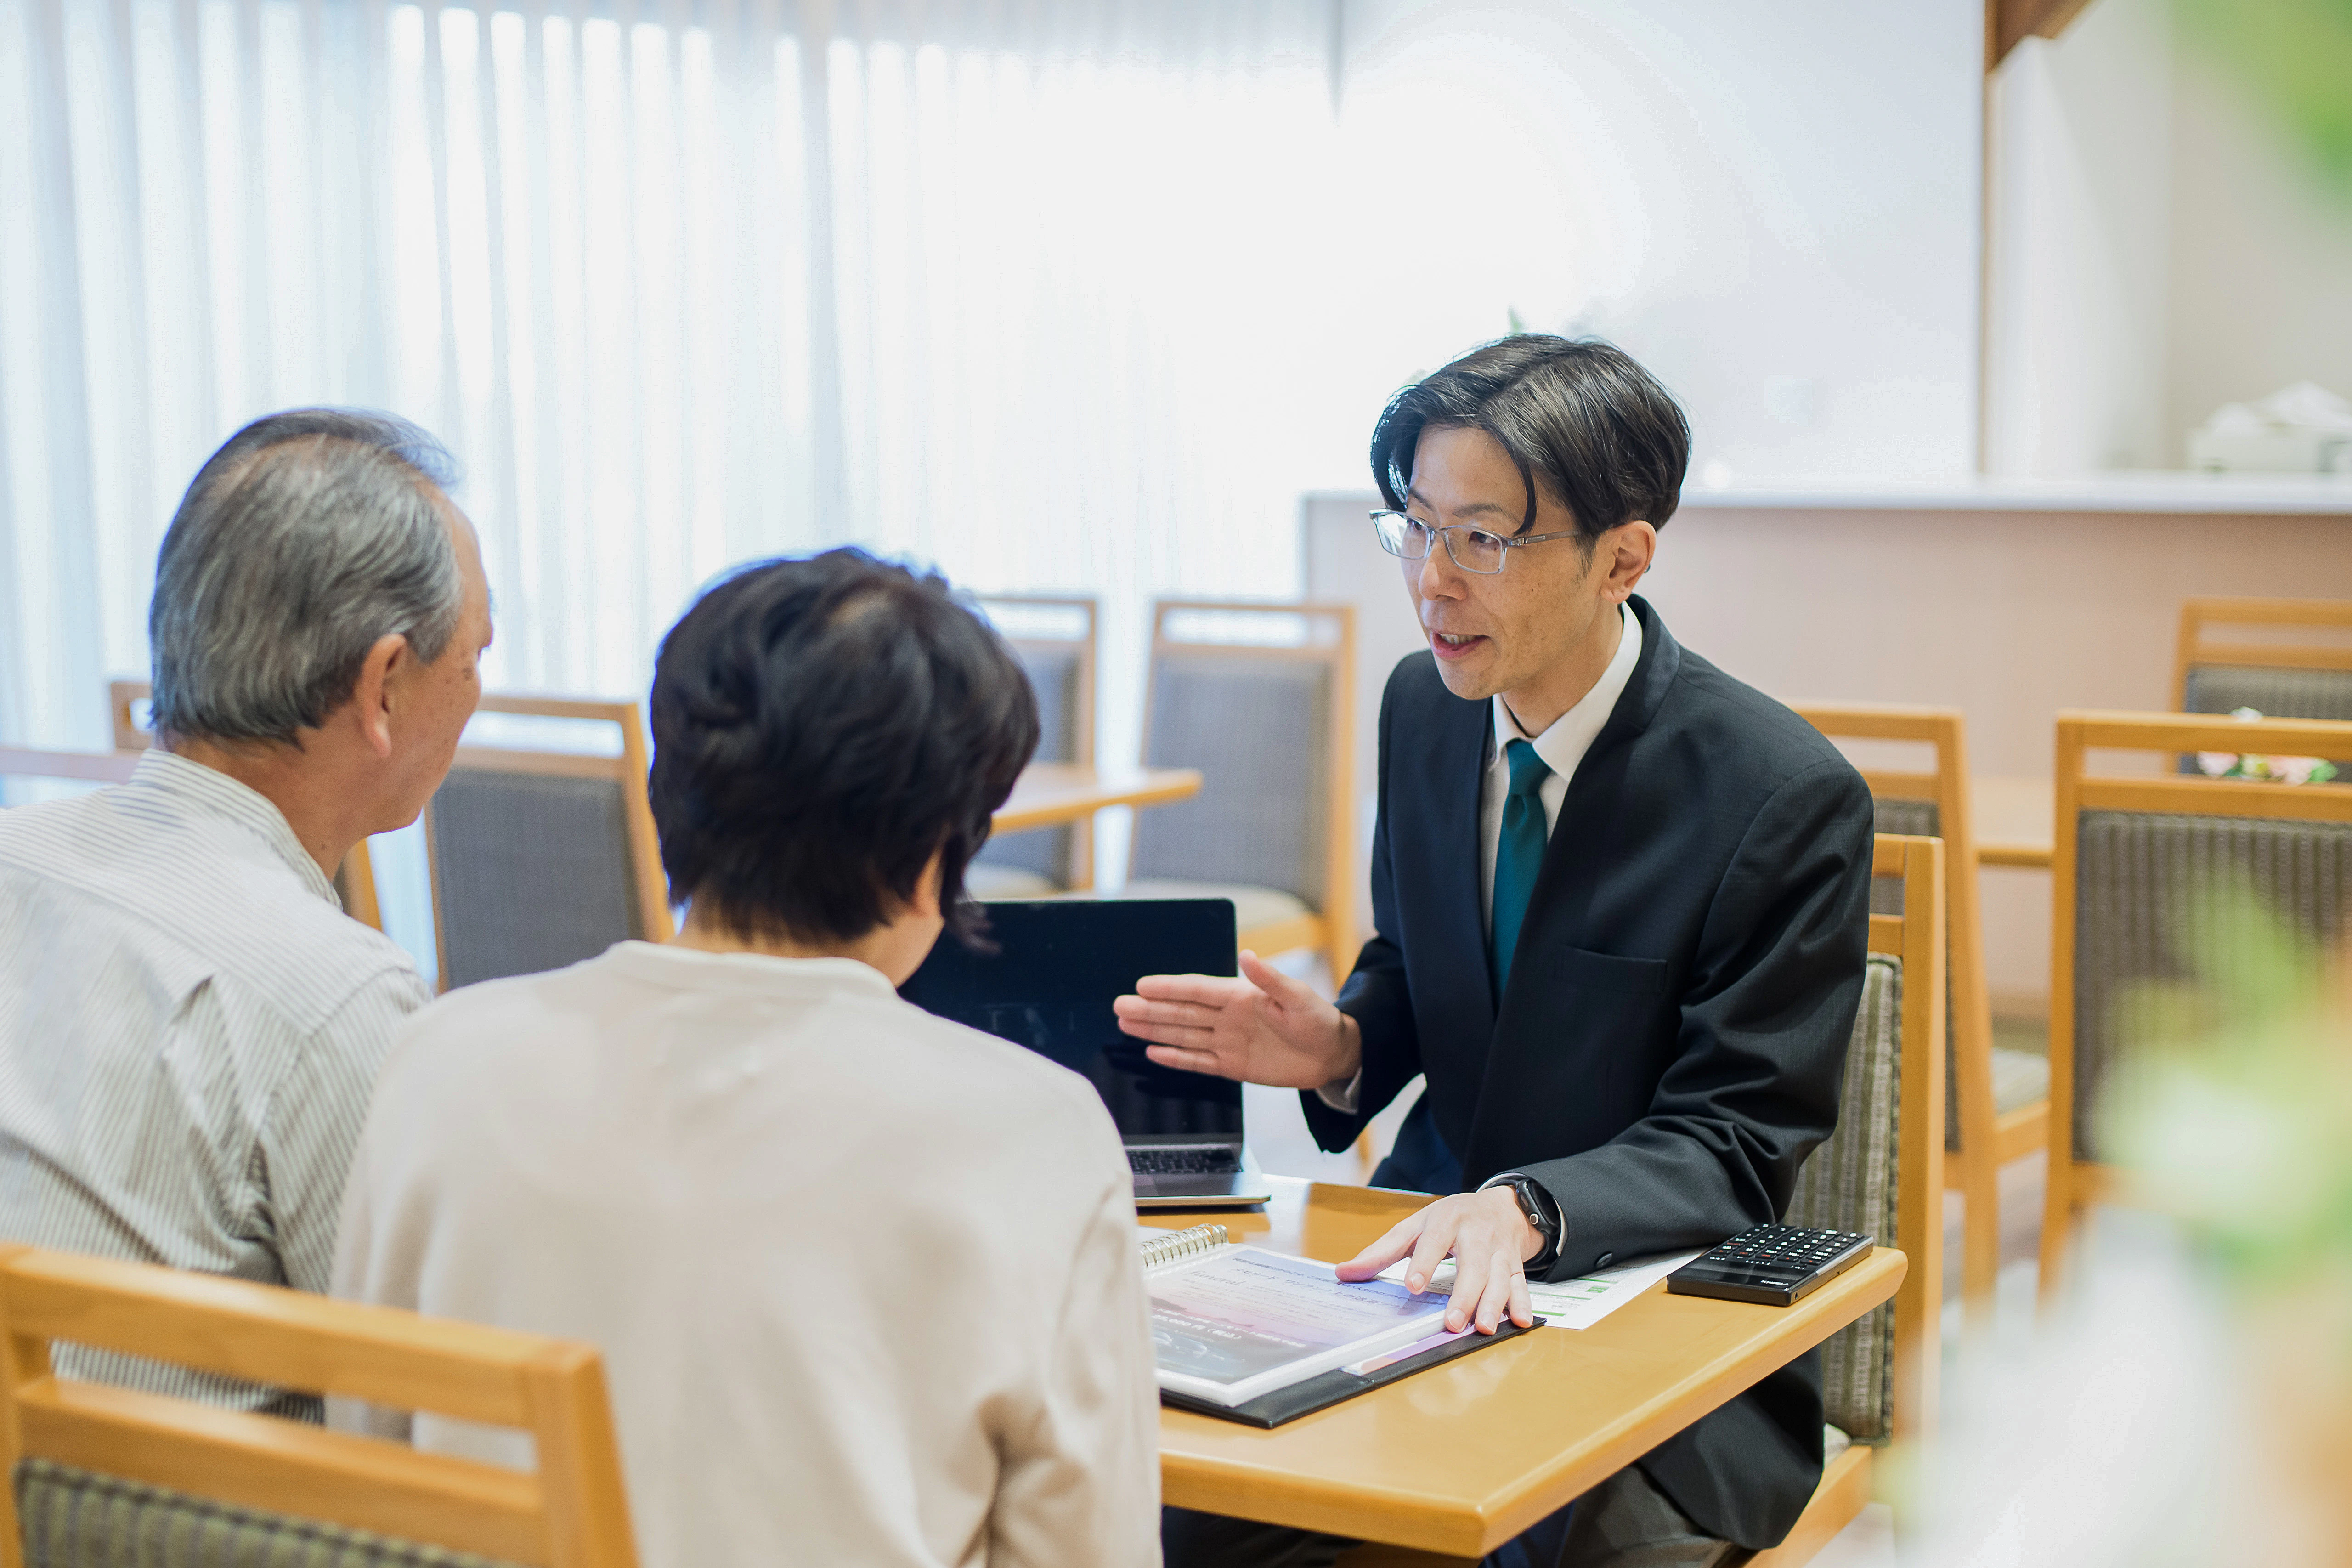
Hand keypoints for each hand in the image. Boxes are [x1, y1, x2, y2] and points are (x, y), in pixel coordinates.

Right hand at [1113, 951, 1359, 1089]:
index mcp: (1240, 996)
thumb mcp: (1299, 997)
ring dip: (1154, 1029)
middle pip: (1181, 1012)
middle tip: (1119, 1005)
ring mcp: (1227, 1042)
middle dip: (1150, 1009)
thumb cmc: (1319, 1020)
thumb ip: (1271, 979)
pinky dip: (1175, 1057)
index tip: (1142, 985)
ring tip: (1125, 1023)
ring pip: (1183, 1035)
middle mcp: (1227, 1018)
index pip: (1197, 990)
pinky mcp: (1232, 1066)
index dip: (1169, 988)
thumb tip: (1248, 956)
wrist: (1332, 1055)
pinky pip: (1198, 1061)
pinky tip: (1153, 1052)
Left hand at [1334, 1189, 1538, 1334]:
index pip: (1435, 1240)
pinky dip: (1522, 1302)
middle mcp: (1477, 1233)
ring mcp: (1499, 1249)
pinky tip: (1518, 1320)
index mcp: (1447, 1219)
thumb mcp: (1415, 1226)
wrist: (1502, 1206)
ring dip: (1493, 1303)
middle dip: (1465, 1293)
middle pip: (1473, 1263)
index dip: (1424, 1262)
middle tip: (1453, 1322)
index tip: (1413, 1285)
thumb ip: (1381, 1252)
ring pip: (1499, 1276)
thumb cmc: (1451, 1219)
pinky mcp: (1516, 1263)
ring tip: (1483, 1327)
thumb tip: (1343, 1273)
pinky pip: (1521, 1283)